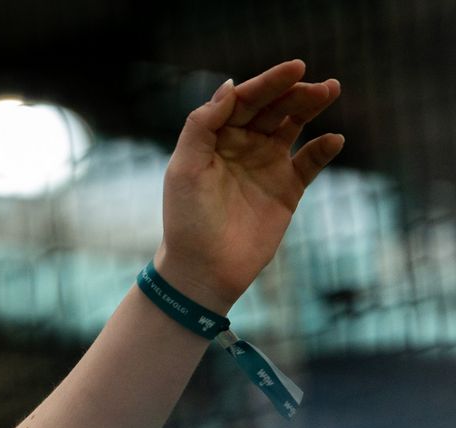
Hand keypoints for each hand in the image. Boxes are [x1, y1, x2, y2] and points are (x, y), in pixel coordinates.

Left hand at [158, 59, 344, 311]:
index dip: (268, 83)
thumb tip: (230, 86)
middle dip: (294, 92)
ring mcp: (266, 165)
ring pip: (294, 126)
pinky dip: (324, 149)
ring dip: (311, 107)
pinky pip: (311, 161)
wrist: (204, 269)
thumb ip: (202, 126)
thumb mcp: (185, 169)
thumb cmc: (188, 220)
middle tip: (319, 85)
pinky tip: (332, 141)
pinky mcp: (287, 189)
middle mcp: (242, 146)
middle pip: (273, 108)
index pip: (244, 101)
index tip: (295, 68)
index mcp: (215, 138)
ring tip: (330, 92)